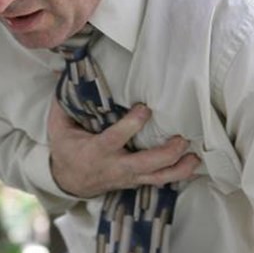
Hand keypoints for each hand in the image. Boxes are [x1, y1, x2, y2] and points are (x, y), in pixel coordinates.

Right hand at [47, 100, 201, 197]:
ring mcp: (128, 177)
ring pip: (157, 178)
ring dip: (179, 169)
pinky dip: (178, 175)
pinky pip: (160, 181)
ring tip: (195, 157)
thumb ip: (64, 101)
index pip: (115, 138)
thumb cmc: (67, 149)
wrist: (69, 182)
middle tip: (182, 138)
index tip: (145, 108)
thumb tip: (67, 70)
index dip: (131, 125)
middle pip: (145, 164)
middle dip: (166, 153)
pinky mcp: (136, 182)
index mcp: (96, 151)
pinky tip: (194, 166)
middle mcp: (115, 166)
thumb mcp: (58, 126)